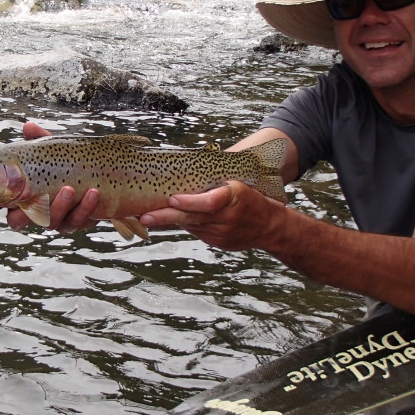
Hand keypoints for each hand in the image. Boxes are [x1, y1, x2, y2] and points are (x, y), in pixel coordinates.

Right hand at [0, 121, 100, 232]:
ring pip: (50, 222)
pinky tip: (93, 193)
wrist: (98, 178)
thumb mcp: (53, 149)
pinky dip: (85, 208)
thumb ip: (40, 139)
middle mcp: (34, 209)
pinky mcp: (75, 222)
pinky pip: (77, 221)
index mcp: (20, 192)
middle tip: (30, 201)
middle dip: (22, 216)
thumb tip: (28, 126)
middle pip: (18, 221)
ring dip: (59, 206)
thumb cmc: (65, 162)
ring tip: (69, 188)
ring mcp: (54, 218)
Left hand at [139, 181, 283, 249]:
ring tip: (148, 215)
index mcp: (234, 196)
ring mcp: (222, 233)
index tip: (173, 198)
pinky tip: (171, 218)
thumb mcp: (237, 184)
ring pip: (189, 225)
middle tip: (144, 216)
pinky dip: (183, 224)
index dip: (190, 202)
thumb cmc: (249, 197)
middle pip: (192, 217)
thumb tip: (182, 171)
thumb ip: (214, 182)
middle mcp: (227, 217)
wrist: (269, 226)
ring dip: (169, 220)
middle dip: (165, 217)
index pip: (210, 202)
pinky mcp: (217, 242)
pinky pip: (195, 231)